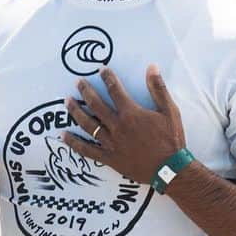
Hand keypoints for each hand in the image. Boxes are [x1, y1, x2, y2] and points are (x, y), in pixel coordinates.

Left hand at [63, 65, 184, 185]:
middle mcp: (118, 126)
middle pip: (96, 105)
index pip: (115, 90)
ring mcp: (112, 143)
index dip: (107, 77)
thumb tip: (152, 67)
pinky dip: (74, 143)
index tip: (101, 69)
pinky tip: (64, 136)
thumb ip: (158, 89)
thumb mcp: (170, 111)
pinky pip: (88, 150)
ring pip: (88, 125)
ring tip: (67, 102)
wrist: (171, 169)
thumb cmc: (171, 140)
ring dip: (76, 112)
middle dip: (86, 91)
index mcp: (131, 113)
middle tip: (77, 82)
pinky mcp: (110, 158)